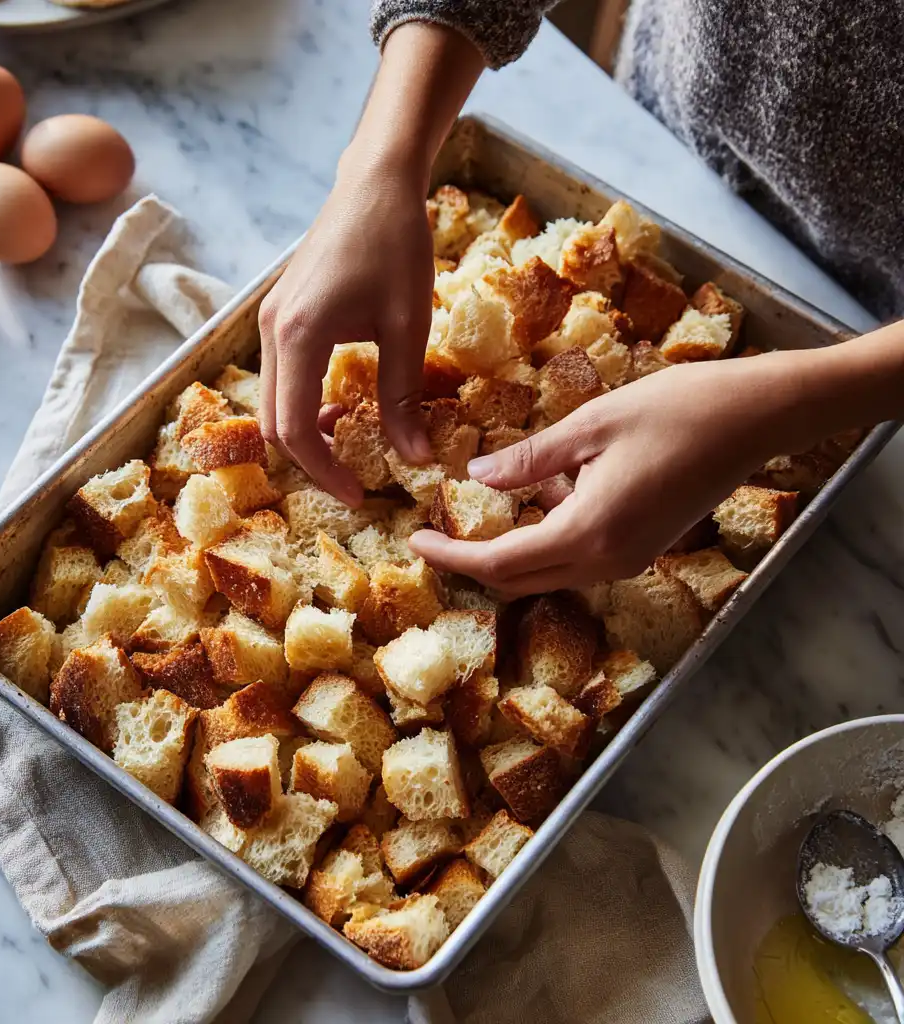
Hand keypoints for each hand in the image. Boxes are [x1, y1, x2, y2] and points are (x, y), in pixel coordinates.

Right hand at [258, 155, 433, 504]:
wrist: (374, 181)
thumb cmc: (396, 244)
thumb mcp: (407, 326)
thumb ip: (404, 396)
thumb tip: (415, 458)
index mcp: (298, 337)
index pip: (294, 430)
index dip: (324, 471)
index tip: (360, 494)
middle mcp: (271, 333)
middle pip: (274, 423)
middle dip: (313, 458)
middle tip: (358, 477)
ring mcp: (270, 322)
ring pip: (274, 402)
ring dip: (308, 431)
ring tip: (355, 441)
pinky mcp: (280, 314)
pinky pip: (282, 377)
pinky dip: (305, 403)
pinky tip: (344, 404)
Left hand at [409, 353, 824, 594]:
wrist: (754, 418)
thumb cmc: (675, 411)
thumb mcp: (589, 426)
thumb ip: (529, 460)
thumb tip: (477, 479)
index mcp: (588, 533)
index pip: (500, 563)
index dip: (452, 555)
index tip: (415, 540)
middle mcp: (607, 562)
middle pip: (520, 580)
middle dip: (472, 563)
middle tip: (435, 535)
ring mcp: (628, 560)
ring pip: (548, 573)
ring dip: (507, 553)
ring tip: (473, 517)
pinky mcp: (642, 548)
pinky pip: (577, 558)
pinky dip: (544, 539)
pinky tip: (537, 498)